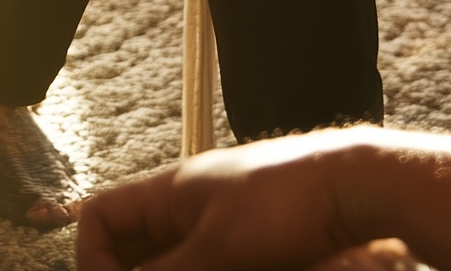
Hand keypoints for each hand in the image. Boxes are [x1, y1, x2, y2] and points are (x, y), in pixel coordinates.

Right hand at [77, 133, 397, 269]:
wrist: (357, 189)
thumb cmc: (287, 200)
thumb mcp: (217, 247)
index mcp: (168, 193)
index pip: (101, 218)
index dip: (93, 257)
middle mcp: (187, 209)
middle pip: (135, 250)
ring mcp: (220, 228)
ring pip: (175, 263)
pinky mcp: (252, 248)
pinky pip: (210, 265)